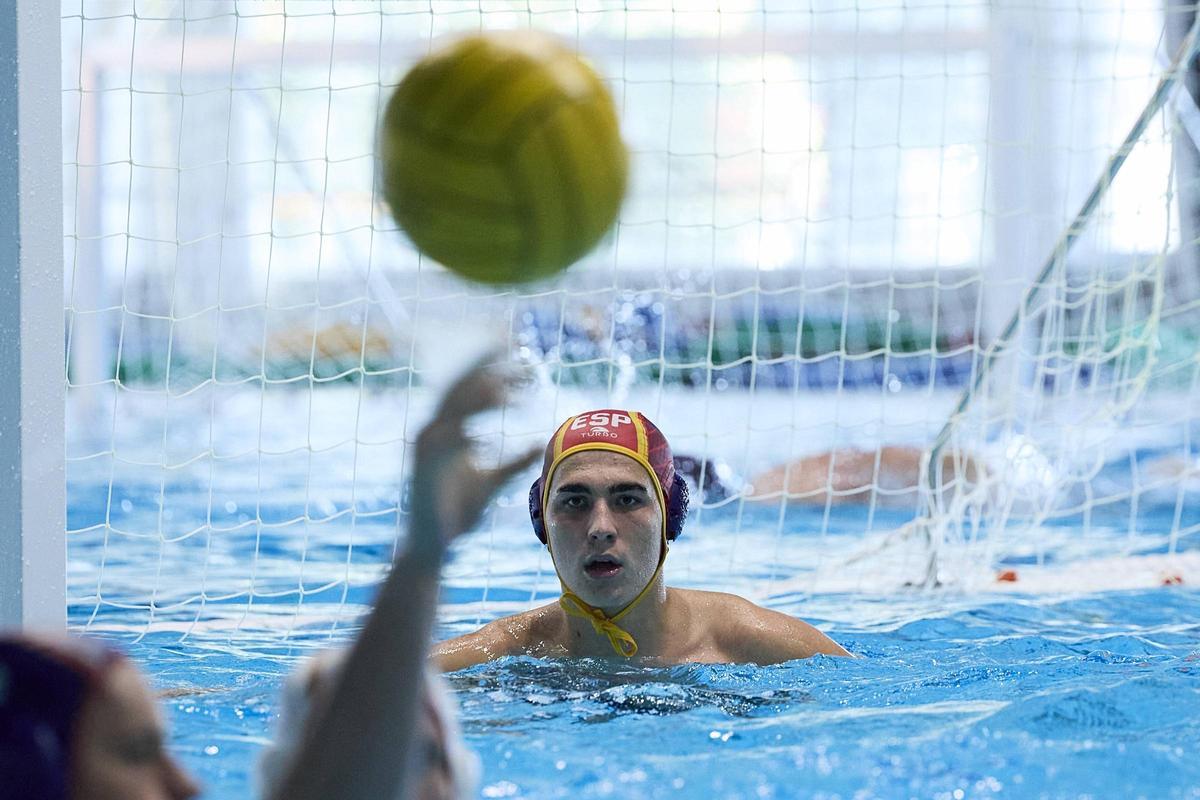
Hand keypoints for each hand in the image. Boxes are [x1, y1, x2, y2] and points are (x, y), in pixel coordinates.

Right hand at [407, 357, 539, 559]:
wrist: (434, 547)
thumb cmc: (459, 512)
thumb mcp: (494, 481)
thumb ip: (515, 461)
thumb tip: (538, 444)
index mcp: (448, 431)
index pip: (467, 389)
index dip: (488, 367)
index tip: (513, 350)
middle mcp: (433, 434)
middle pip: (457, 391)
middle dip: (483, 369)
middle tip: (511, 351)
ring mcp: (425, 453)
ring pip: (449, 414)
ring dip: (476, 400)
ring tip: (505, 390)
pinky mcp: (423, 473)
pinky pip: (440, 447)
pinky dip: (459, 435)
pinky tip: (479, 431)